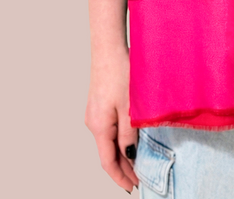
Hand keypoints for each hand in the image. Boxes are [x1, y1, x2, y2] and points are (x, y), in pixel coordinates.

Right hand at [85, 47, 138, 192]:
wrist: (109, 48)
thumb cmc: (120, 73)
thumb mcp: (129, 107)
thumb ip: (129, 134)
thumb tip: (130, 155)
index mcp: (98, 127)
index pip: (108, 162)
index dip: (121, 177)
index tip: (133, 187)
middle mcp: (92, 123)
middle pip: (107, 153)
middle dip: (124, 167)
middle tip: (141, 178)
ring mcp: (94, 114)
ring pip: (108, 141)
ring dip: (123, 153)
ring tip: (139, 162)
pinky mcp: (99, 105)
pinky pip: (109, 129)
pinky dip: (120, 139)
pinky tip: (131, 139)